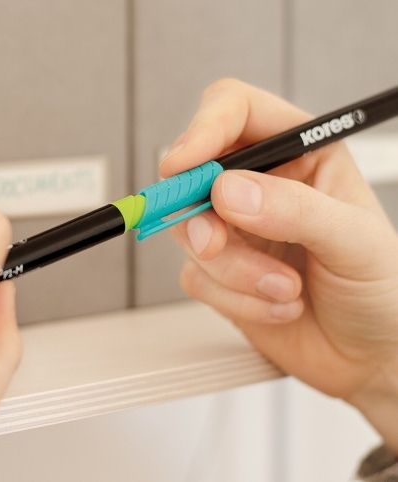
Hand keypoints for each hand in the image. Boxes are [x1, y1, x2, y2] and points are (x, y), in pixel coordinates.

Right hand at [161, 79, 397, 450]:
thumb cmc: (383, 289)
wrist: (371, 354)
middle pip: (195, 176)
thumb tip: (227, 190)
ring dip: (235, 270)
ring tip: (285, 289)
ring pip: (192, 234)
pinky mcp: (221, 274)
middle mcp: (260, 188)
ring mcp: (236, 232)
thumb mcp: (355, 241)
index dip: (202, 129)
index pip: (235, 112)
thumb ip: (294, 209)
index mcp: (299, 155)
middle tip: (219, 243)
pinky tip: (278, 307)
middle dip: (206, 218)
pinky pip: (198, 279)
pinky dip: (236, 300)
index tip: (183, 164)